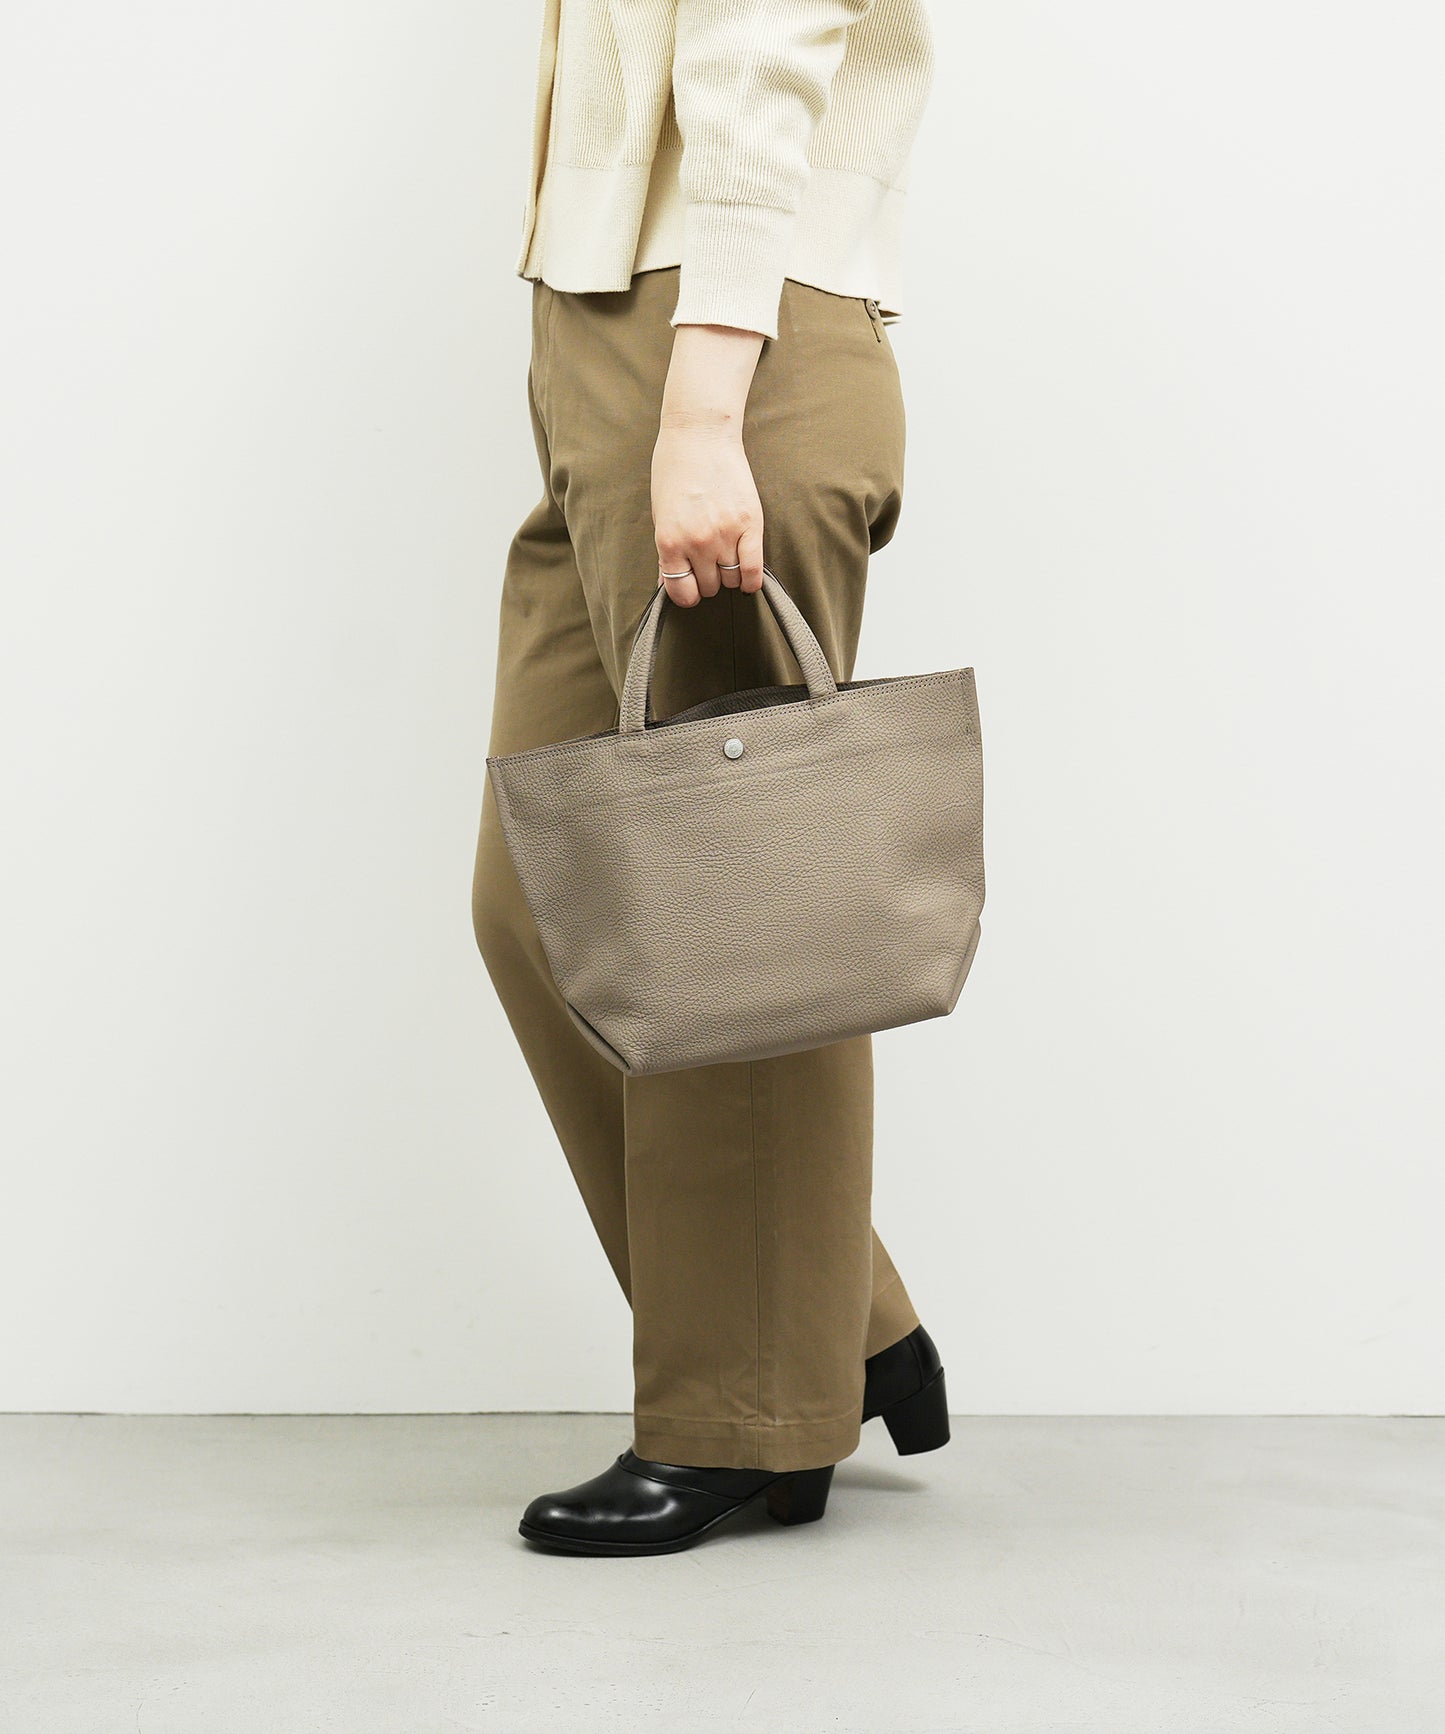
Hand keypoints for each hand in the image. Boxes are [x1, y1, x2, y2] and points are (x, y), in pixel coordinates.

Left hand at [651, 323, 766, 606]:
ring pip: (731, 581)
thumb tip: (667, 585)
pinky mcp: (750, 524)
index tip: (692, 584)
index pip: (682, 593)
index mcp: (670, 541)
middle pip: (710, 588)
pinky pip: (754, 570)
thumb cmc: (674, 473)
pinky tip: (747, 576)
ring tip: (726, 558)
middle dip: (709, 580)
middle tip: (709, 563)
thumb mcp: (661, 515)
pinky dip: (751, 580)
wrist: (700, 436)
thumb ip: (666, 554)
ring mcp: (725, 534)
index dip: (688, 593)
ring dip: (729, 576)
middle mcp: (697, 542)